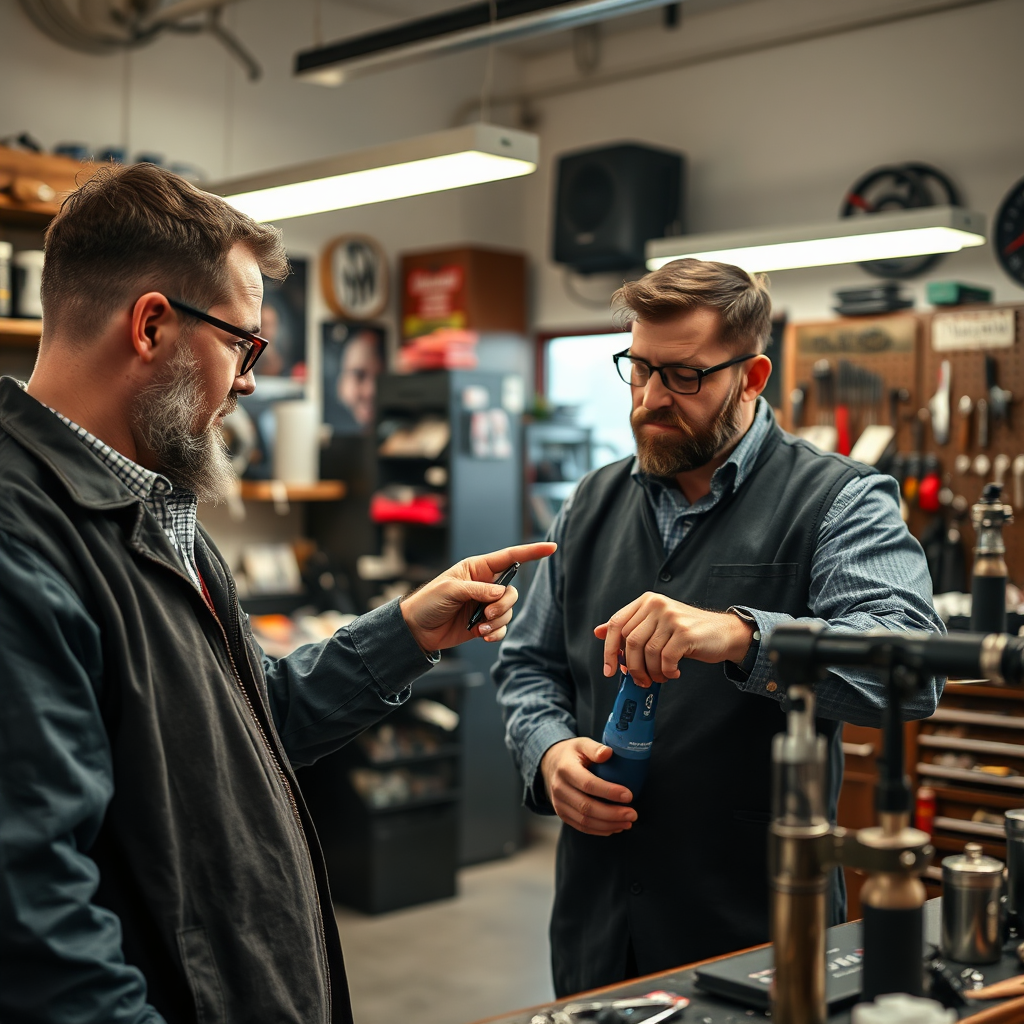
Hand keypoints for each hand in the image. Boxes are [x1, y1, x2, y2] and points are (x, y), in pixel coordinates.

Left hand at [399, 542, 555, 651]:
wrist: (416, 629)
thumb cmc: (429, 601)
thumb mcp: (451, 590)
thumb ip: (478, 590)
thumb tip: (501, 594)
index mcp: (477, 569)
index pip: (510, 557)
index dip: (531, 552)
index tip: (551, 547)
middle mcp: (485, 585)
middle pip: (511, 591)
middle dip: (504, 604)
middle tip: (487, 614)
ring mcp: (485, 605)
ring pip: (508, 611)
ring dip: (498, 621)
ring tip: (481, 627)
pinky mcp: (483, 624)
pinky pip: (502, 627)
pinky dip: (496, 633)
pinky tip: (483, 635)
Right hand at [540, 738, 636, 835]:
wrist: (550, 764)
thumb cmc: (571, 754)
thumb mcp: (581, 744)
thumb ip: (595, 748)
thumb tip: (608, 753)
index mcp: (565, 769)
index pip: (588, 784)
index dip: (609, 792)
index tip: (629, 795)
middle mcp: (559, 788)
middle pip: (587, 807)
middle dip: (612, 814)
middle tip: (632, 814)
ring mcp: (559, 803)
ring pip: (585, 821)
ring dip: (609, 825)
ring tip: (628, 823)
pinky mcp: (562, 814)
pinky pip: (581, 827)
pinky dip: (600, 830)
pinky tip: (615, 827)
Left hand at [594, 594, 752, 685]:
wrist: (724, 633)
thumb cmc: (686, 632)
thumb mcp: (655, 625)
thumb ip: (629, 627)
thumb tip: (598, 632)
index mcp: (646, 601)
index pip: (616, 624)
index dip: (608, 650)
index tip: (609, 671)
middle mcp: (657, 605)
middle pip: (630, 642)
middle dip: (632, 667)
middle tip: (640, 680)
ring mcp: (671, 617)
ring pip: (647, 653)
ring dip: (651, 672)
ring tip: (659, 677)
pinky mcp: (685, 633)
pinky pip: (665, 659)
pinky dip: (666, 671)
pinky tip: (673, 672)